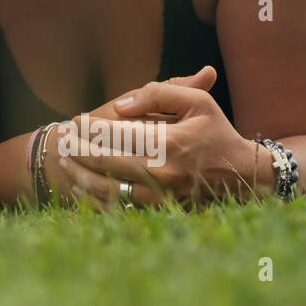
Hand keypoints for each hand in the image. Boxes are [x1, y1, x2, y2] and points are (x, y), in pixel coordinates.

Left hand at [45, 67, 242, 209]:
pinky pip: (118, 209)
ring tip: (65, 160)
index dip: (90, 127)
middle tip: (62, 138)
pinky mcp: (159, 211)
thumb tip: (120, 105)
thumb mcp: (197, 102)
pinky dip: (95, 199)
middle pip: (105, 161)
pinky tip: (80, 186)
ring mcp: (160, 197)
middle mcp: (163, 173)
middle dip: (78, 149)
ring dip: (80, 174)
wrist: (243, 175)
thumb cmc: (216, 132)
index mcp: (170, 143)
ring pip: (106, 188)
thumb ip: (158, 94)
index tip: (76, 119)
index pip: (117, 134)